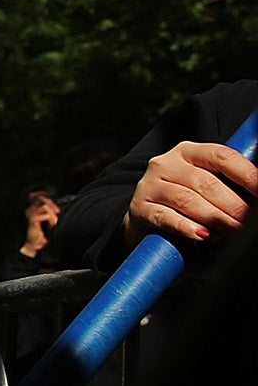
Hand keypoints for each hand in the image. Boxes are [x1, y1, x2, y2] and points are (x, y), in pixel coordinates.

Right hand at [122, 140, 255, 247]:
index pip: (221, 156)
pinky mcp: (139, 208)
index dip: (247, 174)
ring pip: (187, 200)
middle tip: (248, 220)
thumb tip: (256, 193)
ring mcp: (150, 185)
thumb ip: (228, 183)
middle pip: (205, 182)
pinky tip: (202, 234)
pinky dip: (186, 227)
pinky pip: (165, 217)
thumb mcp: (205, 183)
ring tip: (233, 229)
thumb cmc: (186, 199)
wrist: (146, 215)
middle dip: (233, 204)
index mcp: (188, 152)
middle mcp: (166, 164)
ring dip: (215, 218)